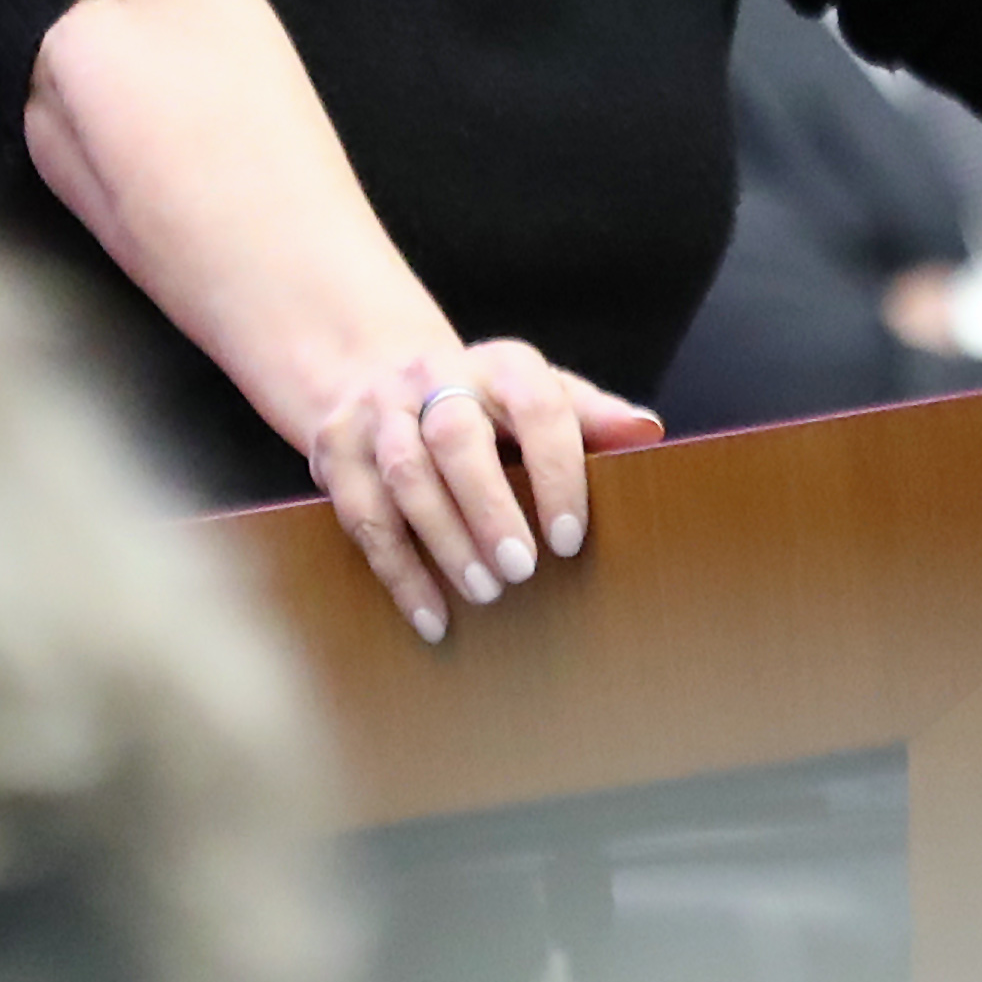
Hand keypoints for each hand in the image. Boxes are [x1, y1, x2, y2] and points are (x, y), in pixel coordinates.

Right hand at [304, 339, 664, 646]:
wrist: (378, 374)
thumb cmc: (484, 405)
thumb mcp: (539, 396)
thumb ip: (591, 417)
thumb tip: (647, 432)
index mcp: (500, 365)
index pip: (536, 407)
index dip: (555, 471)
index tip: (569, 538)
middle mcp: (434, 377)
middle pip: (455, 437)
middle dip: (488, 508)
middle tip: (521, 571)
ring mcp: (377, 411)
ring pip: (404, 475)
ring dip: (444, 540)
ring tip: (484, 593)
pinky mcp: (335, 448)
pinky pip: (362, 515)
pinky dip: (398, 572)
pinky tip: (431, 615)